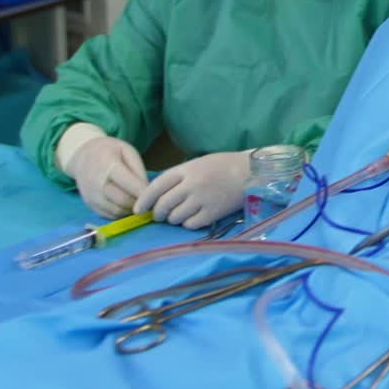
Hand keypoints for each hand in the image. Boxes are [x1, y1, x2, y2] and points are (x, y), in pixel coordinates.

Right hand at [66, 135, 148, 218]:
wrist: (83, 157)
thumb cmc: (110, 151)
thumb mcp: (127, 151)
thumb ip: (138, 169)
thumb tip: (147, 190)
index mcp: (108, 166)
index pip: (128, 183)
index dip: (143, 191)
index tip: (157, 194)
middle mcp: (97, 184)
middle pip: (123, 200)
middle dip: (140, 203)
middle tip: (151, 200)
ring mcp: (92, 197)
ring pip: (117, 211)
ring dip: (131, 210)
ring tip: (141, 203)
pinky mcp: (90, 205)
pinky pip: (109, 215)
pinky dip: (122, 214)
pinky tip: (129, 206)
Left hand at [134, 151, 250, 230]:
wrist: (251, 172)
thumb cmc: (223, 166)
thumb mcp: (198, 164)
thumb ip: (178, 177)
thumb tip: (156, 196)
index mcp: (186, 170)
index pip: (156, 186)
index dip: (143, 200)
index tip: (137, 209)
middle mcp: (192, 185)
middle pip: (163, 205)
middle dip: (158, 213)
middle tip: (160, 215)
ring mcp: (202, 200)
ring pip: (175, 217)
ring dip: (174, 218)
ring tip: (182, 213)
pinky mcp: (213, 213)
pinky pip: (190, 225)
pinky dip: (188, 224)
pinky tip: (195, 217)